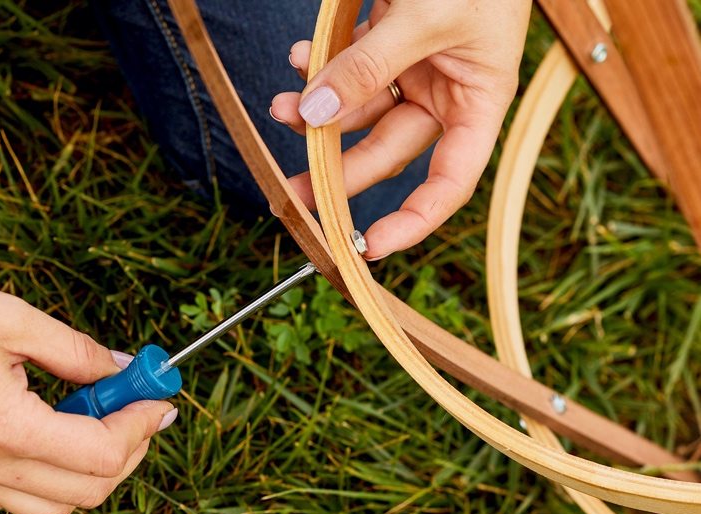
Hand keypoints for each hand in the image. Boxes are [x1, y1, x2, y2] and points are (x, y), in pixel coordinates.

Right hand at [0, 271, 177, 513]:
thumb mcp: (10, 318)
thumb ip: (76, 350)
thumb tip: (126, 369)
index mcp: (3, 426)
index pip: (102, 454)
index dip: (142, 424)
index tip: (160, 396)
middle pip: (88, 490)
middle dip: (129, 448)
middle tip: (138, 405)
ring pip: (55, 506)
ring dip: (93, 468)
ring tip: (96, 416)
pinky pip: (19, 499)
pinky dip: (54, 475)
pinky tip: (54, 428)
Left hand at [272, 0, 531, 259]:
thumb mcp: (425, 18)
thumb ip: (367, 67)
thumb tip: (311, 116)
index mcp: (478, 103)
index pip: (450, 182)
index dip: (415, 221)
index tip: (370, 246)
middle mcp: (446, 95)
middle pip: (388, 150)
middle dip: (338, 168)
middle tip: (291, 191)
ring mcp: (416, 69)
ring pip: (360, 110)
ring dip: (319, 112)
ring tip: (280, 107)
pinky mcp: (389, 43)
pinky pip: (350, 68)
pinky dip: (323, 66)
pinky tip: (301, 58)